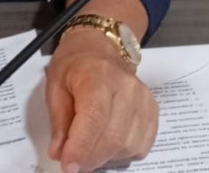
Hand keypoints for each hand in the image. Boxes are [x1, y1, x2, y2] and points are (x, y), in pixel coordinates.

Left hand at [45, 28, 157, 172]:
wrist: (100, 47)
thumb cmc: (75, 64)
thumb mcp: (55, 85)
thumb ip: (58, 121)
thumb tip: (59, 152)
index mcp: (99, 77)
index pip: (94, 119)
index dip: (82, 148)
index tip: (69, 166)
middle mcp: (127, 88)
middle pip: (113, 137)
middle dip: (90, 158)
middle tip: (73, 163)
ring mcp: (143, 100)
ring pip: (128, 145)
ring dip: (105, 157)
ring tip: (88, 149)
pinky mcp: (152, 111)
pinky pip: (141, 145)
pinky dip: (122, 153)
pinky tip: (107, 144)